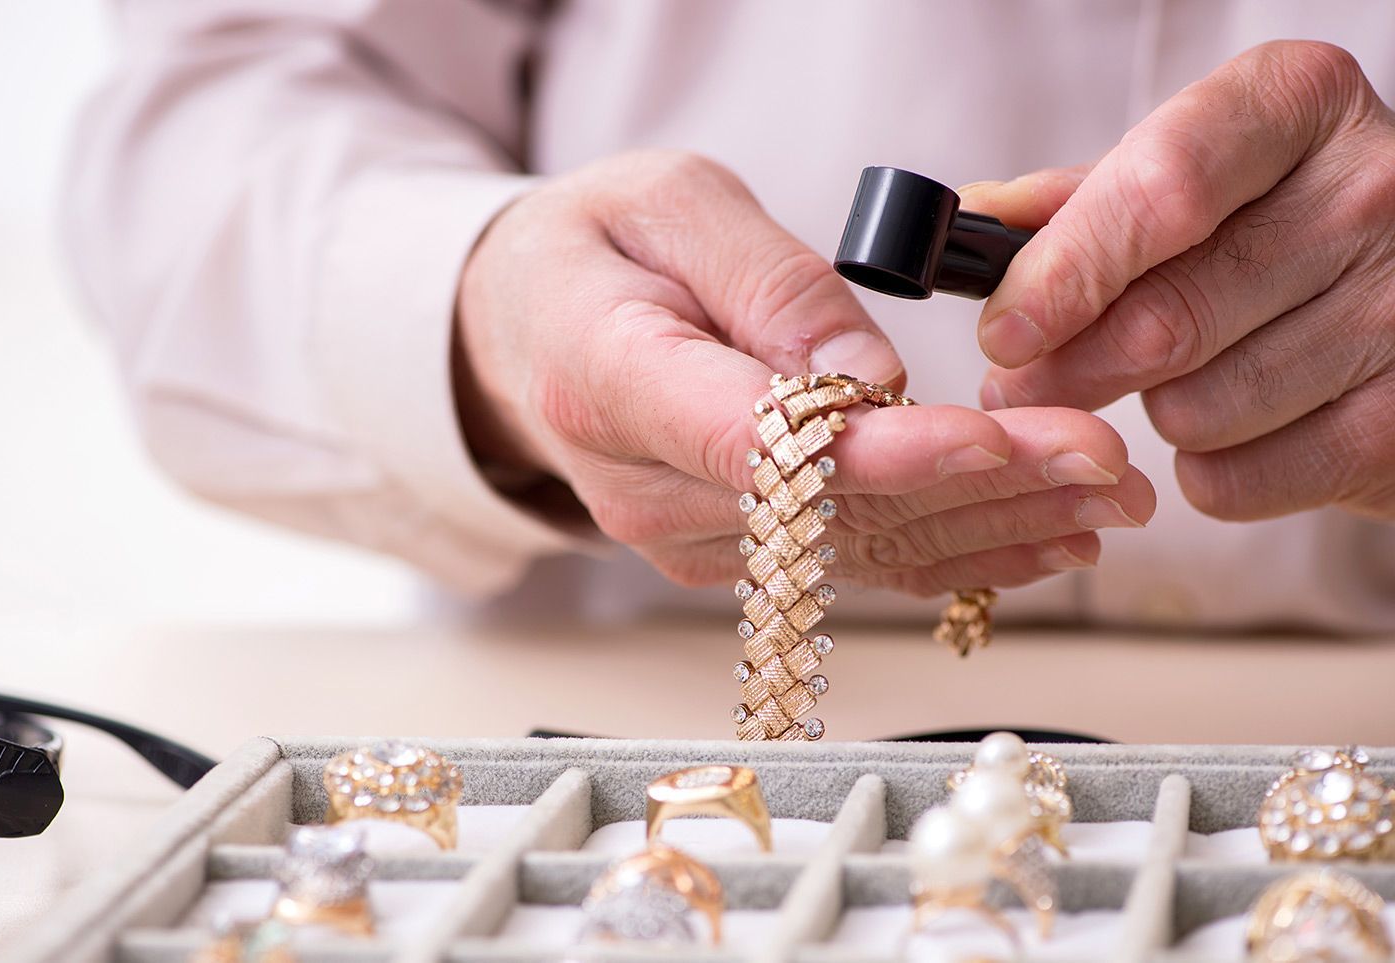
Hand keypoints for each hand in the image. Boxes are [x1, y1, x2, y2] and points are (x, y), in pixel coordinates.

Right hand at [454, 150, 1153, 594]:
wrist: (523, 337)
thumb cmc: (590, 252)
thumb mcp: (664, 205)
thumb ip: (764, 281)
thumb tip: (870, 373)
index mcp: (613, 386)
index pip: (760, 443)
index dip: (882, 454)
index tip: (994, 438)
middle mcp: (649, 491)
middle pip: (835, 509)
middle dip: (983, 489)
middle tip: (1106, 464)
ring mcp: (690, 538)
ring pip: (862, 549)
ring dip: (992, 530)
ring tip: (1109, 501)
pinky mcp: (732, 552)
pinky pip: (853, 563)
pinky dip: (955, 558)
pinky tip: (1044, 550)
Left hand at [966, 41, 1394, 521]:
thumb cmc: (1273, 221)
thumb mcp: (1191, 177)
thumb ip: (1080, 202)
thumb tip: (969, 224)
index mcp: (1295, 105)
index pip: (1161, 191)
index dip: (1064, 273)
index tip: (1003, 332)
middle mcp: (1368, 193)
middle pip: (1163, 321)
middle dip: (1066, 371)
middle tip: (1025, 384)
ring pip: (1192, 412)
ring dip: (1150, 416)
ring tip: (1176, 382)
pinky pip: (1236, 481)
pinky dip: (1205, 471)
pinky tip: (1234, 426)